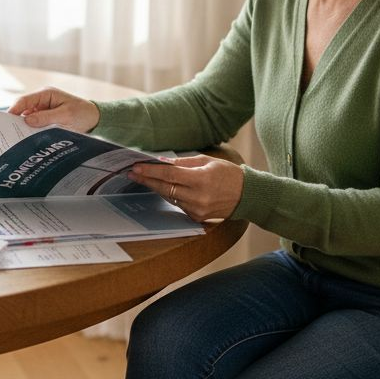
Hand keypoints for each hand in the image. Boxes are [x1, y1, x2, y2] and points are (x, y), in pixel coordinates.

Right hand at [7, 86, 100, 131]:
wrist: (95, 119)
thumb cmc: (83, 113)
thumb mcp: (65, 115)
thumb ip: (46, 117)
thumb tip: (26, 120)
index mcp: (46, 94)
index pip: (24, 100)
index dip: (14, 109)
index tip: (5, 120)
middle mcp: (42, 101)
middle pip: (23, 109)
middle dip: (15, 120)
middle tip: (7, 133)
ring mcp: (43, 110)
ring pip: (27, 118)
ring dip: (23, 127)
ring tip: (14, 139)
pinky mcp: (45, 119)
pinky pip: (34, 124)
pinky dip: (30, 131)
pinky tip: (26, 140)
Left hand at [129, 155, 243, 220]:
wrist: (246, 195)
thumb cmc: (228, 174)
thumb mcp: (207, 161)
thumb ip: (184, 163)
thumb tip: (162, 162)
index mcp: (201, 179)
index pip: (169, 174)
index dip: (151, 171)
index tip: (136, 167)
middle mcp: (198, 197)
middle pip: (165, 187)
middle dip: (147, 179)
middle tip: (132, 173)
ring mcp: (197, 209)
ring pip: (169, 197)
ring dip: (157, 187)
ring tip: (145, 178)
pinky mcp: (196, 217)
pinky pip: (178, 204)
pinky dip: (171, 195)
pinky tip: (165, 188)